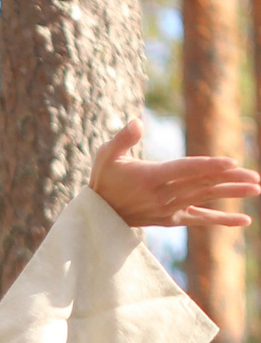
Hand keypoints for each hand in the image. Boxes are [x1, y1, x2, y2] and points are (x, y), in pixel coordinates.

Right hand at [90, 117, 259, 227]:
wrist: (97, 215)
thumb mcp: (105, 156)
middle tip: (256, 177)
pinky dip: (222, 220)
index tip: (232, 163)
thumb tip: (137, 122)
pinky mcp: (171, 218)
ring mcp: (168, 209)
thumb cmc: (103, 179)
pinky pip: (200, 219)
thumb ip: (121, 139)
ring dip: (231, 194)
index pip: (185, 170)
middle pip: (202, 185)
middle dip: (230, 181)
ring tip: (256, 188)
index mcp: (150, 178)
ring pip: (204, 199)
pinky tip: (244, 220)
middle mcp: (162, 196)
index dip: (209, 166)